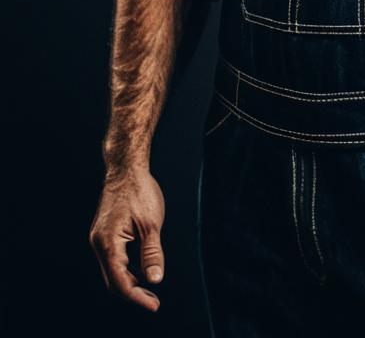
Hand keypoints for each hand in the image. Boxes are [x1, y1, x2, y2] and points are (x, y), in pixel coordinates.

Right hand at [89, 166, 165, 311]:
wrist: (126, 168)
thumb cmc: (139, 191)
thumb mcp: (151, 224)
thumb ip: (152, 254)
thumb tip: (155, 279)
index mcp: (108, 243)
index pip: (120, 281)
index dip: (137, 297)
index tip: (154, 305)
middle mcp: (99, 243)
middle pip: (113, 280)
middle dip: (133, 293)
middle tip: (154, 301)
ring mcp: (100, 238)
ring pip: (113, 270)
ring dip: (130, 281)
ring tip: (150, 288)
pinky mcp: (104, 233)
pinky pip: (113, 259)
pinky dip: (126, 268)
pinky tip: (141, 269)